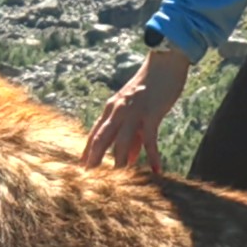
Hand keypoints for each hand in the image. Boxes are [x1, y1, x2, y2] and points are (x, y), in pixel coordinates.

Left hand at [82, 43, 193, 170]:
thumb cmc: (151, 87)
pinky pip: (149, 139)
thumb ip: (131, 133)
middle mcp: (117, 110)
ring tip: (118, 181)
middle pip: (101, 139)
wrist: (165, 64)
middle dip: (94, 160)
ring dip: (119, 163)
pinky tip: (156, 170)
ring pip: (121, 142)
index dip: (87, 152)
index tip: (80, 169)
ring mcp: (132, 111)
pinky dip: (152, 156)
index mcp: (111, 108)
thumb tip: (128, 158)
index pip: (94, 134)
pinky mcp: (150, 113)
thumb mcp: (135, 110)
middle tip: (89, 181)